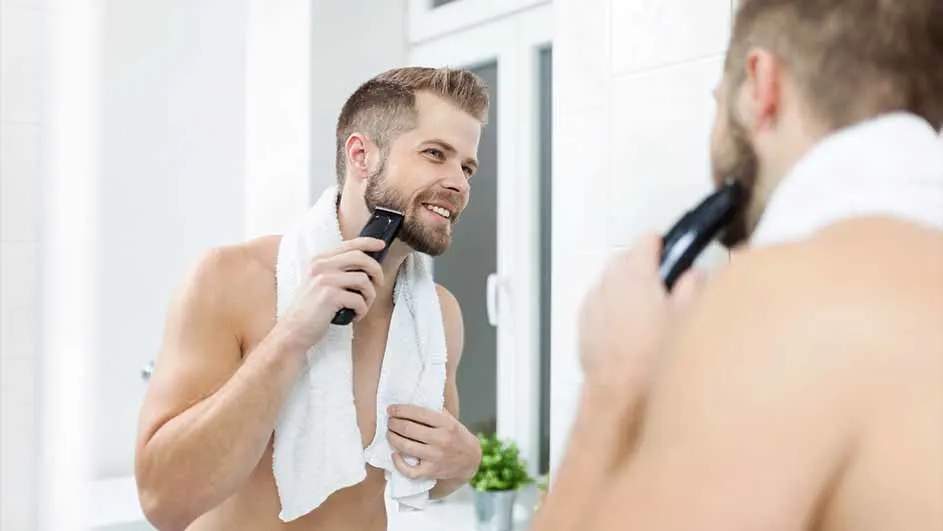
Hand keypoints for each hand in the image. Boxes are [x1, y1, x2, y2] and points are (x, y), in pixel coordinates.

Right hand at [276, 237, 386, 351]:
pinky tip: (355, 316)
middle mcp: (321, 266)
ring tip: (363, 306)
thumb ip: (337, 270)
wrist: (293, 330)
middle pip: (360, 258)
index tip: (380, 245)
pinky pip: (359, 299)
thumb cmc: (310, 309)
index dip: (368, 243)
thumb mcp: (319, 282)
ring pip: (363, 279)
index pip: (349, 244)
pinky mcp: (330, 296)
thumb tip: (366, 267)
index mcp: (319, 260)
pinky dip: (362, 310)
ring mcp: (325, 280)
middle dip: (376, 270)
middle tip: (379, 283)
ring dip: (370, 295)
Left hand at [386, 404, 481, 481]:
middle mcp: (441, 440)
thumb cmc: (457, 436)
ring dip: (393, 438)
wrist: (470, 460)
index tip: (391, 409)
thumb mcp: (451, 420)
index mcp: (446, 424)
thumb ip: (434, 412)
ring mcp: (435, 457)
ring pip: (406, 447)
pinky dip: (398, 463)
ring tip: (390, 433)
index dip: (401, 410)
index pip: (418, 413)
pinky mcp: (431, 472)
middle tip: (389, 421)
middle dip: (394, 423)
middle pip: (408, 429)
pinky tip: (395, 454)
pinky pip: (409, 470)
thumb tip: (410, 403)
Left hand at [578, 232, 704, 399]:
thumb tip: (695, 275)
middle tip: (662, 279)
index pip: (646, 243)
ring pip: (608, 283)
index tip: (669, 249)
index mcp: (637, 276)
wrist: (620, 396)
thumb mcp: (687, 320)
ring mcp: (594, 305)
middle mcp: (610, 285)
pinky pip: (598, 306)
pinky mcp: (585, 327)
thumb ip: (692, 289)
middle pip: (623, 260)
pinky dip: (611, 308)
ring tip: (645, 306)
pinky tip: (626, 327)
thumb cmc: (655, 360)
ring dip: (623, 287)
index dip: (660, 244)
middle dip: (640, 264)